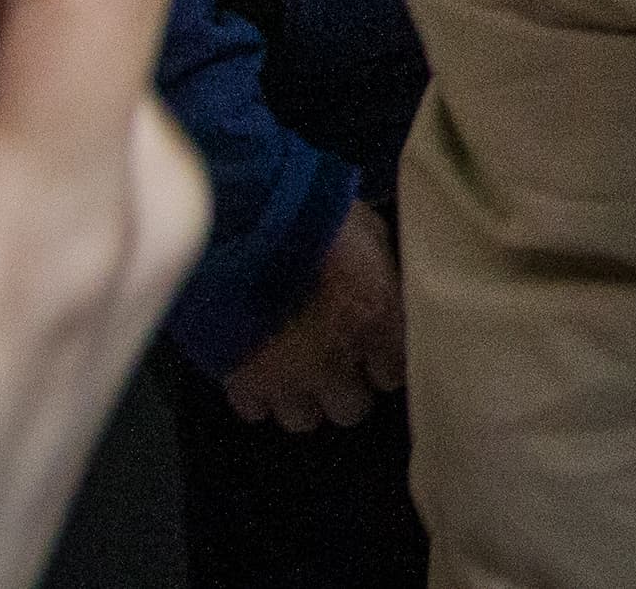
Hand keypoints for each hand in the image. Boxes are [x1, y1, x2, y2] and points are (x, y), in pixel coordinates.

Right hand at [222, 197, 403, 429]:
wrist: (240, 220)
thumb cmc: (312, 215)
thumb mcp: (367, 230)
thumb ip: (381, 267)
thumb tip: (388, 278)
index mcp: (376, 322)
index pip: (395, 374)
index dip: (384, 357)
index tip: (374, 343)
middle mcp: (335, 361)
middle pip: (351, 408)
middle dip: (345, 384)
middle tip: (335, 357)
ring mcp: (285, 377)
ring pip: (304, 419)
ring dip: (303, 396)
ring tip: (296, 368)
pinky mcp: (239, 379)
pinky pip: (255, 410)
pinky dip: (259, 393)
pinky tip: (259, 365)